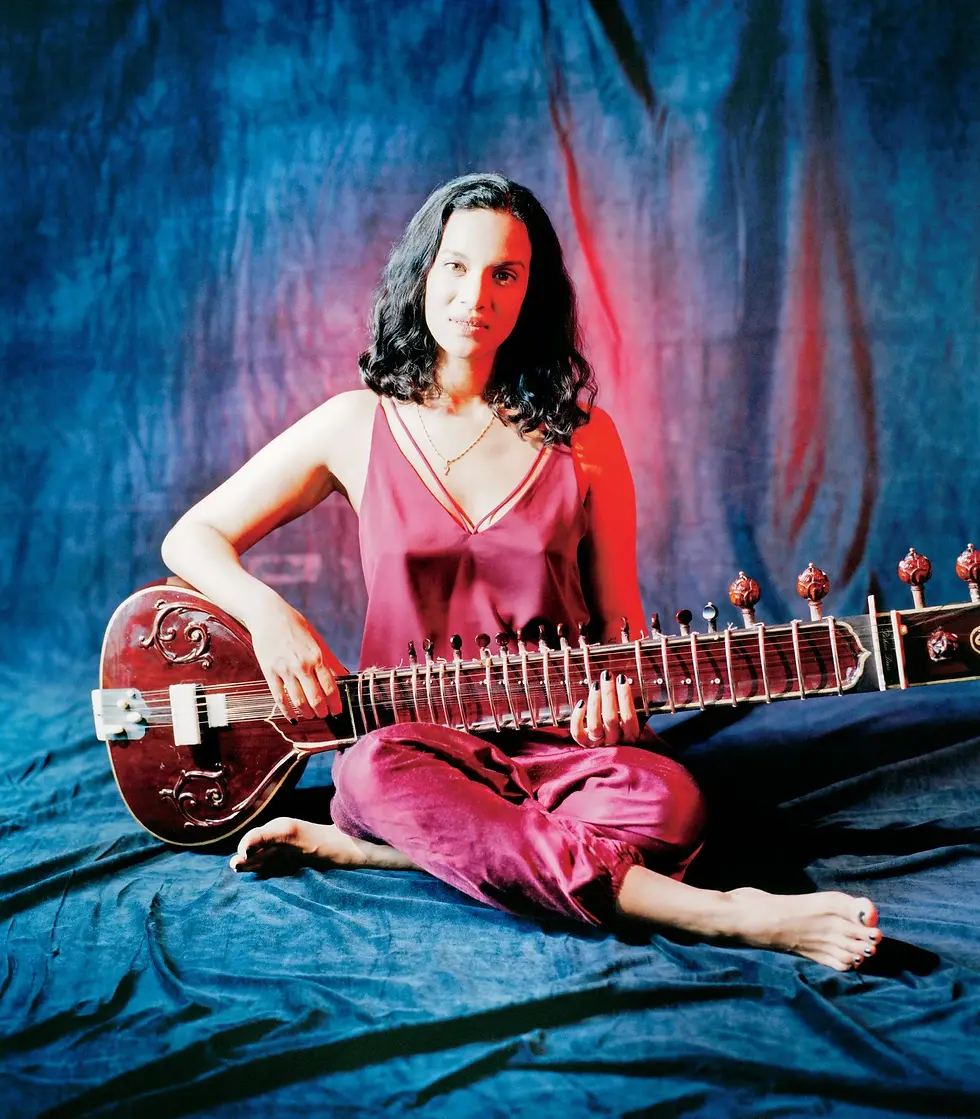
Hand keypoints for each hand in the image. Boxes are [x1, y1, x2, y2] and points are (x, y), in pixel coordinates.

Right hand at [243, 593, 347, 719]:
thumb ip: (330, 660)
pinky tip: (292, 716)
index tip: (337, 711)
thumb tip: (345, 674)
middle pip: (315, 698)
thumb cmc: (296, 625)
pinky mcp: (269, 672)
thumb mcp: (317, 640)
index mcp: (317, 657)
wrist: (268, 615)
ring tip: (310, 715)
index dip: (335, 704)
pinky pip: (279, 697)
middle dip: (322, 711)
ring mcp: (285, 670)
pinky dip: (287, 710)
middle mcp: (302, 665)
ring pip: (298, 700)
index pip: (330, 687)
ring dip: (306, 713)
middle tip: (324, 715)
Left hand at [570, 670, 639, 746]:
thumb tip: (630, 683)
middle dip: (609, 694)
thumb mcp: (632, 720)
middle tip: (606, 676)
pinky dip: (578, 718)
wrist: (611, 751)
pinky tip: (581, 703)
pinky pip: (578, 733)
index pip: (629, 718)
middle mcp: (614, 741)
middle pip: (611, 719)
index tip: (622, 679)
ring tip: (595, 685)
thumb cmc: (622, 728)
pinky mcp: (584, 743)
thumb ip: (634, 706)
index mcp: (630, 736)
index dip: (625, 697)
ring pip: (594, 724)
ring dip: (594, 703)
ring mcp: (598, 743)